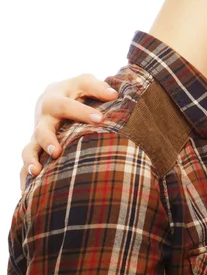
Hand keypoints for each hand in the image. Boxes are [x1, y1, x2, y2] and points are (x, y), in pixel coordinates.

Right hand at [20, 74, 117, 189]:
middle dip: (48, 140)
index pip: (67, 106)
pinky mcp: (37, 149)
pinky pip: (27, 164)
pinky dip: (25, 178)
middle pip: (42, 129)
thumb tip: (113, 94)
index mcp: (55, 99)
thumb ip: (98, 87)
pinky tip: (28, 192)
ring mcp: (38, 135)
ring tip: (36, 172)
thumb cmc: (75, 91)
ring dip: (32, 160)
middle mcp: (44, 119)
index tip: (100, 119)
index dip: (82, 112)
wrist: (54, 96)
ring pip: (29, 148)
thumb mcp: (84, 82)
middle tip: (57, 151)